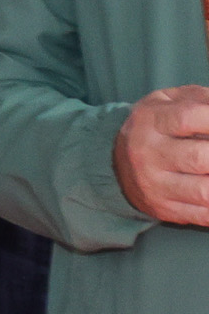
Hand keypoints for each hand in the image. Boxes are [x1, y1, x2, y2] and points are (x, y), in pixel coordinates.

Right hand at [114, 85, 208, 226]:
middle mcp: (147, 154)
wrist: (114, 162)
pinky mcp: (163, 208)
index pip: (189, 117)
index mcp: (150, 121)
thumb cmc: (155, 127)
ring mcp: (154, 185)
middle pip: (200, 157)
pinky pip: (203, 215)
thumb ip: (200, 98)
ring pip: (204, 191)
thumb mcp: (167, 101)